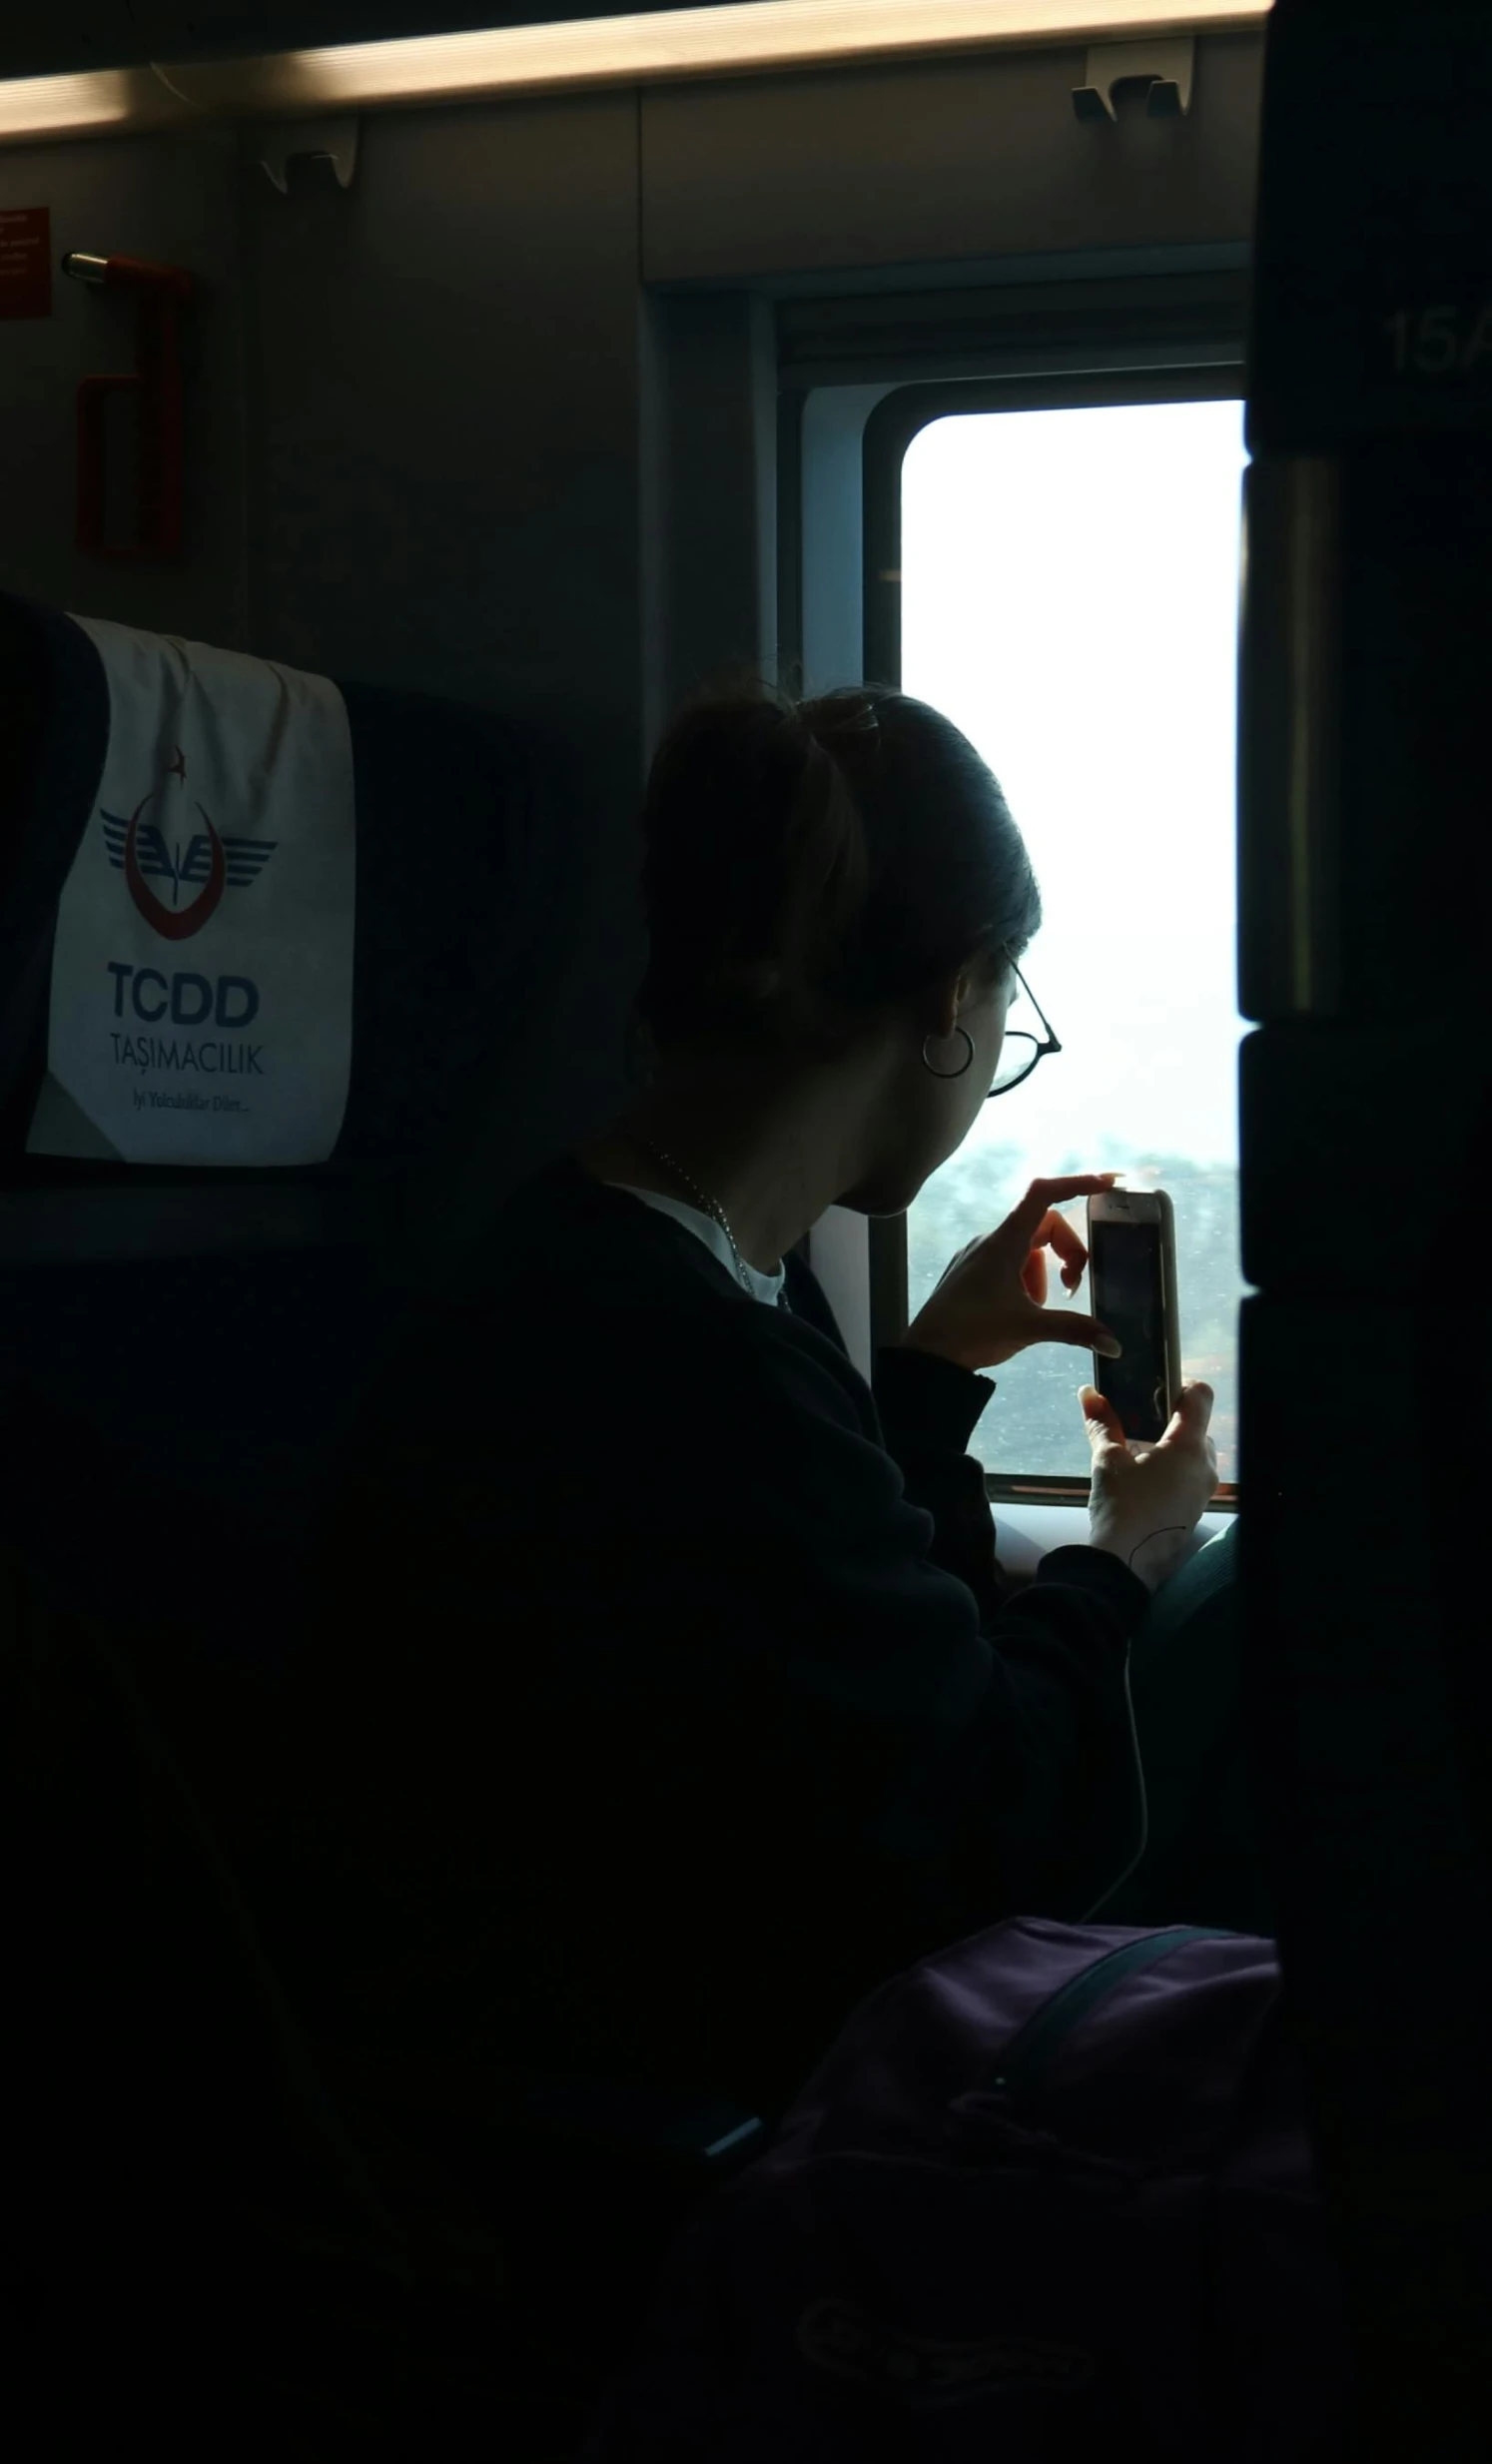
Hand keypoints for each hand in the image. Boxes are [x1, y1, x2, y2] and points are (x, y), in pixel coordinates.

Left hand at [901, 1174, 1126, 1373]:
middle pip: (1045, 1226)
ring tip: (1035, 1309)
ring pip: (1030, 1249)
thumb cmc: (972, 1333)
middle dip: (1068, 1253)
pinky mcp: (973, 1272)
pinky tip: (1019, 1310)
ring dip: (1044, 1274)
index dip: (1076, 1183)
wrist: (927, 1354)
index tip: (1107, 1184)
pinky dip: (1027, 1281)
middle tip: (1071, 1288)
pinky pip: (1011, 1263)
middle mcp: (992, 1241)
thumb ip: (1075, 1330)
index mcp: (1005, 1242)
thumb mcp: (1029, 1329)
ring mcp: (980, 1256)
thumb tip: (1114, 1344)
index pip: (1043, 1194)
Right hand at [1081, 1380, 1218, 1595]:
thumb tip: (1089, 1393)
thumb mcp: (1107, 1459)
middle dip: (1170, 1423)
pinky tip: (1144, 1482)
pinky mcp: (1197, 1510)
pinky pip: (1190, 1478)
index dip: (1181, 1385)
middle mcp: (1205, 1466)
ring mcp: (1204, 1491)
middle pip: (1197, 1428)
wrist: (1126, 1563)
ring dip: (1172, 1449)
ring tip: (1137, 1457)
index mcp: (1189, 1446)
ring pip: (1194, 1455)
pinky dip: (1173, 1472)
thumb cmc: (1120, 1504)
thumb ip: (1102, 1423)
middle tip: (1139, 1426)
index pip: (1200, 1396)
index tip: (1157, 1390)